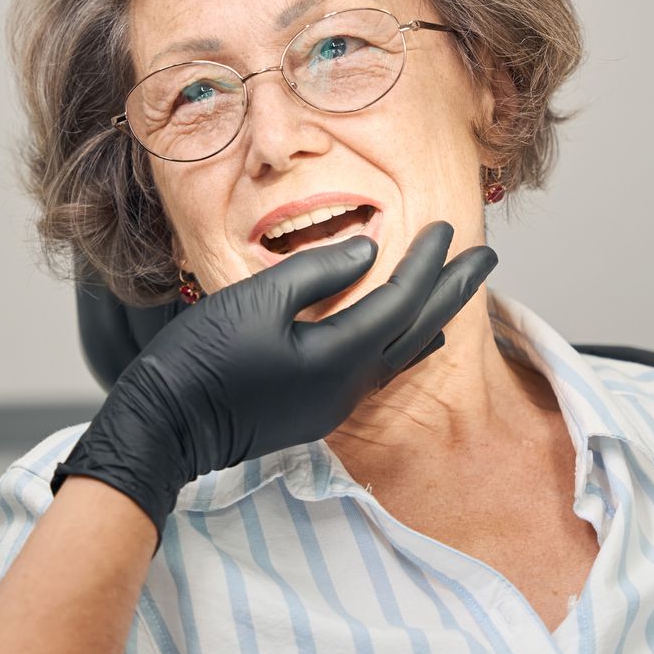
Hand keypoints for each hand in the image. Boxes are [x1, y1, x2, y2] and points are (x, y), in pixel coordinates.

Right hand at [53, 222, 495, 533]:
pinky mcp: (319, 410)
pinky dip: (405, 342)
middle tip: (488, 256)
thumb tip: (367, 251)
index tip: (448, 227)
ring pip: (405, 355)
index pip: (401, 300)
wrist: (165, 427)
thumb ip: (318, 273)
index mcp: (340, 357)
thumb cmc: (202, 359)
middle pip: (419, 331)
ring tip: (461, 290)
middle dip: (455, 290)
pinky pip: (382, 370)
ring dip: (435, 316)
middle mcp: (350, 387)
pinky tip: (412, 336)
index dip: (427, 261)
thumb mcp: (256, 299)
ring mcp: (336, 404)